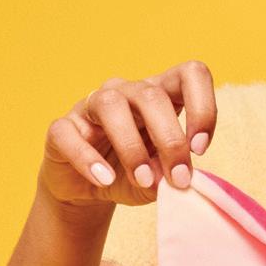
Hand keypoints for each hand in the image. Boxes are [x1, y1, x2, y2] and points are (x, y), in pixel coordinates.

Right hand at [38, 61, 219, 222]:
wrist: (88, 191)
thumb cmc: (131, 176)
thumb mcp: (159, 179)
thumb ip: (170, 175)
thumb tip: (174, 176)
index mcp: (160, 96)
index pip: (190, 74)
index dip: (202, 107)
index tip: (200, 149)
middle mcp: (127, 92)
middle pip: (152, 96)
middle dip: (170, 141)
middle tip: (178, 179)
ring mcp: (91, 105)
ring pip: (111, 104)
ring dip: (132, 147)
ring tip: (142, 180)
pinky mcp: (62, 128)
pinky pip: (70, 134)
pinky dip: (88, 159)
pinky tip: (104, 180)